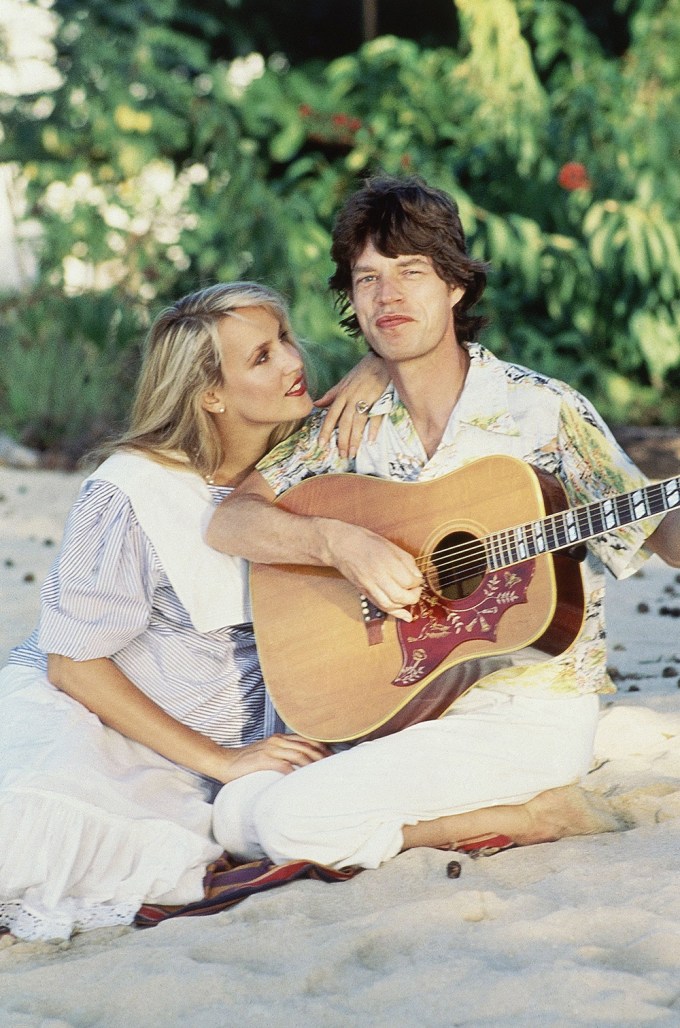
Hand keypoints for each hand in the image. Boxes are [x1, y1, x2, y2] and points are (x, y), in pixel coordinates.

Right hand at [215, 733, 330, 783]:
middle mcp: (277, 741)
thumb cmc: (246, 761)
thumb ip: (282, 755)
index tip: (333, 757)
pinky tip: (303, 779)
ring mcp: (270, 749)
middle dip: (322, 756)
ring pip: (299, 754)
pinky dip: (295, 772)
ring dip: (313, 764)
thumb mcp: (267, 753)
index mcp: (280, 738)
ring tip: (324, 774)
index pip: (307, 739)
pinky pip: (283, 765)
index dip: (322, 747)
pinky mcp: (262, 760)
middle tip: (334, 767)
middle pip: (307, 746)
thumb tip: (300, 766)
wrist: (223, 761)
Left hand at [315, 353, 388, 457]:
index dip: (326, 431)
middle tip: (341, 455)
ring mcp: (365, 399)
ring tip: (352, 453)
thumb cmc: (361, 372)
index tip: (322, 444)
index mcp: (342, 395)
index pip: (331, 416)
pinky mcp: (379, 399)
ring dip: (354, 439)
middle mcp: (351, 398)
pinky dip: (373, 428)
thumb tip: (317, 404)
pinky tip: (370, 440)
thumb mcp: (344, 382)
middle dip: (341, 440)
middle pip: (344, 423)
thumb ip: (331, 395)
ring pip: (357, 423)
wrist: (380, 359)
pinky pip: (375, 416)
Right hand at [323, 520, 422, 620]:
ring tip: (409, 596)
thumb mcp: (391, 546)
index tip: (418, 579)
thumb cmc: (366, 542)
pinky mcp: (365, 592)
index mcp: (387, 561)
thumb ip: (407, 561)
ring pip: (391, 604)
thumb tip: (418, 576)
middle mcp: (378, 575)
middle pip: (401, 596)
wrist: (342, 546)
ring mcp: (370, 585)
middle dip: (414, 596)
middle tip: (417, 589)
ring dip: (404, 604)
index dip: (418, 582)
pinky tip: (405, 615)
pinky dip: (394, 612)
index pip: (409, 580)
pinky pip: (381, 606)